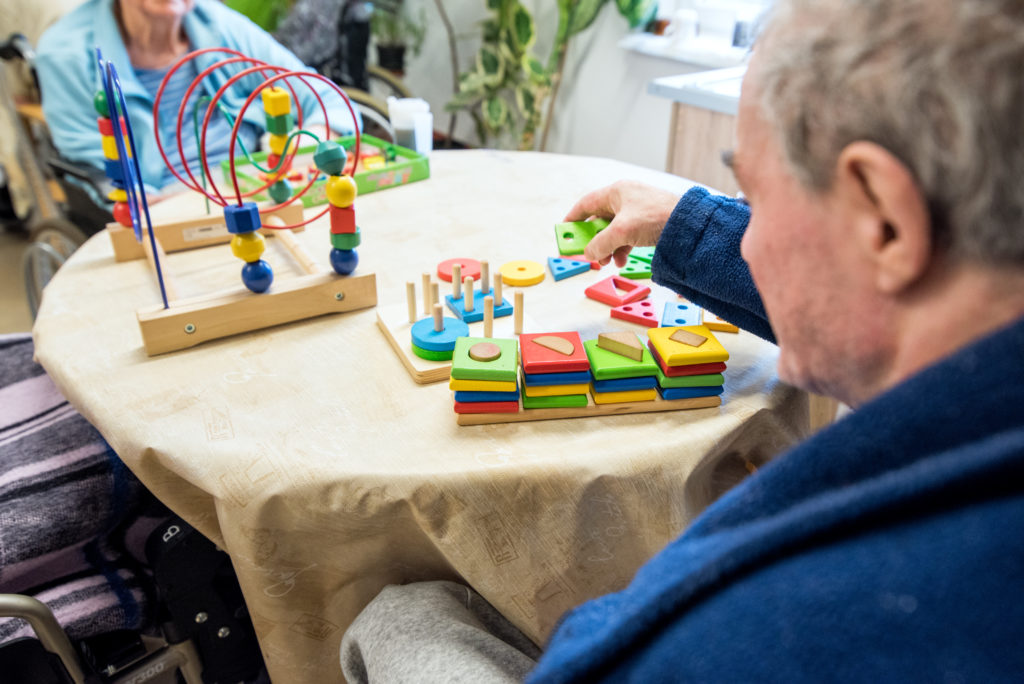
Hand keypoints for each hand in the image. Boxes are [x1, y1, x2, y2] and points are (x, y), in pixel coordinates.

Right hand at [564, 181, 679, 266]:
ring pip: (613, 231)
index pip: (586, 204)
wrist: (689, 224)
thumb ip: (600, 244)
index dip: (573, 218)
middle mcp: (626, 199)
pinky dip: (621, 249)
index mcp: (616, 192)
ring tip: (607, 261)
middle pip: (599, 220)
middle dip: (593, 239)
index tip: (564, 231)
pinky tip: (621, 260)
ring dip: (607, 247)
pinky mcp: (647, 223)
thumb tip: (588, 253)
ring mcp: (637, 211)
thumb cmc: (657, 217)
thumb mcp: (621, 232)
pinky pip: (627, 237)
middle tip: (587, 253)